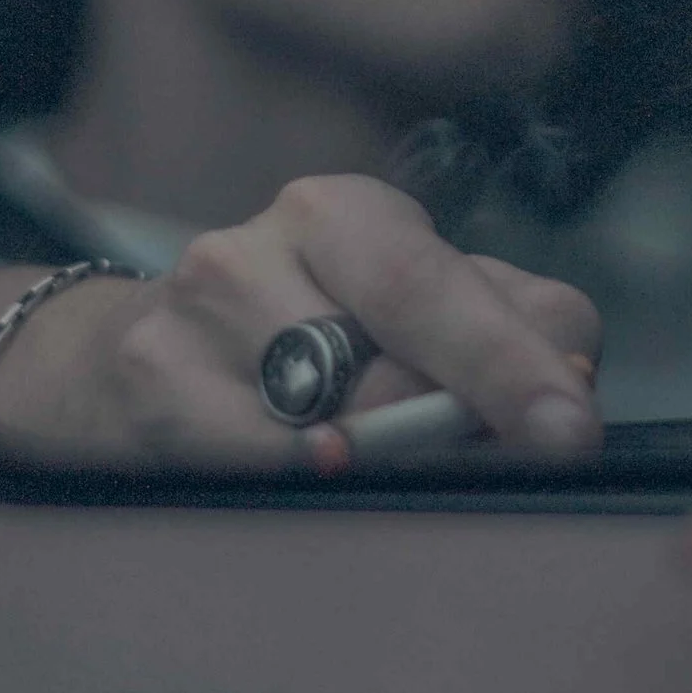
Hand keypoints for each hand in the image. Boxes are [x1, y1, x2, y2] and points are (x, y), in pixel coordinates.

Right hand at [0, 173, 602, 470]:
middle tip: (488, 460)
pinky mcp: (149, 378)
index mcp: (347, 213)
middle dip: (449, 430)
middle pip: (390, 367)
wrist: (120, 361)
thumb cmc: (304, 342)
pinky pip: (255, 462)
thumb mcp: (410, 310)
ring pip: (331, 423)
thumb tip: (571, 378)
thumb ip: (510, 327)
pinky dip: (299, 479)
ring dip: (376, 459)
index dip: (510, 363)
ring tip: (367, 455)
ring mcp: (195, 309)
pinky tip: (310, 473)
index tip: (568, 428)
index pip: (438, 286)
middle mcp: (264, 241)